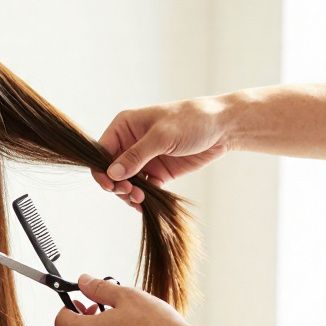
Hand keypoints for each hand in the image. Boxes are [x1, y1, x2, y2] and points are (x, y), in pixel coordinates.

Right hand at [92, 96, 232, 208]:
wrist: (223, 127)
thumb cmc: (191, 120)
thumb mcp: (162, 136)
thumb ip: (136, 156)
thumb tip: (113, 173)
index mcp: (125, 127)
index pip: (102, 151)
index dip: (102, 170)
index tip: (110, 186)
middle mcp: (130, 143)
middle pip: (112, 170)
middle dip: (118, 185)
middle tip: (131, 194)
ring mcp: (144, 159)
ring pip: (126, 182)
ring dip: (129, 194)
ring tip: (140, 200)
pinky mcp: (157, 172)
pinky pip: (143, 188)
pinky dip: (142, 198)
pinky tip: (144, 204)